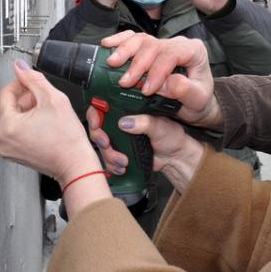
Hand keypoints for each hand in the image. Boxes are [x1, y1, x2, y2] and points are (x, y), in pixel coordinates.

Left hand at [0, 60, 102, 185]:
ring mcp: (7, 149)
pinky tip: (46, 125)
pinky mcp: (15, 154)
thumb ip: (34, 79)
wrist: (76, 163)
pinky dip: (30, 124)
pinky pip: (18, 132)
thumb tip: (20, 67)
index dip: (22, 83)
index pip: (6, 92)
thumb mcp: (53, 98)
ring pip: (15, 118)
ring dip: (30, 111)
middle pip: (10, 106)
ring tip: (49, 114)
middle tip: (47, 100)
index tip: (35, 82)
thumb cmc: (67, 139)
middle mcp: (1, 139)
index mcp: (6, 125)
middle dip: (28, 99)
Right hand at [88, 112, 203, 193]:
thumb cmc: (172, 136)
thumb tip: (126, 122)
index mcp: (130, 109)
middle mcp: (122, 121)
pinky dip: (112, 164)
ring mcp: (120, 137)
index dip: (96, 112)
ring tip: (122, 160)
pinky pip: (108, 159)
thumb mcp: (160, 126)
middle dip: (99, 136)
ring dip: (108, 154)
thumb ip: (144, 122)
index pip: (105, 105)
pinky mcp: (121, 151)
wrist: (175, 157)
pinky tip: (122, 166)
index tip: (97, 122)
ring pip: (101, 145)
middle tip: (107, 143)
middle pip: (97, 126)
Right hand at [100, 31, 221, 127]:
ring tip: (112, 63)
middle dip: (138, 64)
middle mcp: (177, 43)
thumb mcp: (198, 100)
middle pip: (154, 45)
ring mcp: (163, 43)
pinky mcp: (150, 48)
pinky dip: (120, 41)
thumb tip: (168, 83)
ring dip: (125, 50)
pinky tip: (107, 45)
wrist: (194, 102)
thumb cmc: (197, 101)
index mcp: (194, 51)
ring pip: (141, 39)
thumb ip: (186, 91)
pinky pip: (133, 39)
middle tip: (125, 82)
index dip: (157, 70)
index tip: (147, 90)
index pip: (172, 54)